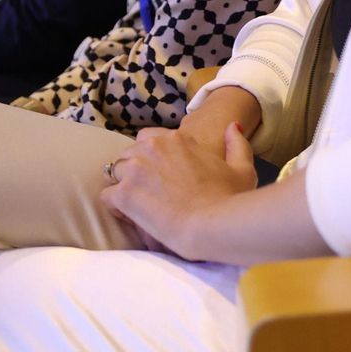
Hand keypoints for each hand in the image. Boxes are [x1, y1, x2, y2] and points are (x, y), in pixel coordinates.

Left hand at [99, 123, 256, 261]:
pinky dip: (116, 208)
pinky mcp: (125, 193)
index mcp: (176, 138)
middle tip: (149, 195)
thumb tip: (233, 126)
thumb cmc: (230, 199)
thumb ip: (236, 143)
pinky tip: (131, 218)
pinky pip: (108, 197)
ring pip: (115, 173)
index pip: (147, 140)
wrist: (214, 225)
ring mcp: (135, 169)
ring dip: (124, 187)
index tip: (160, 178)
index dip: (150, 160)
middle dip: (135, 173)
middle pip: (129, 155)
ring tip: (139, 207)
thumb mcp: (242, 168)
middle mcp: (152, 147)